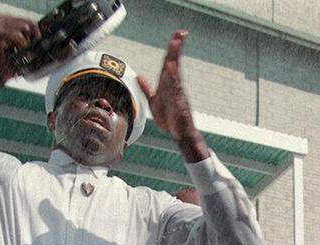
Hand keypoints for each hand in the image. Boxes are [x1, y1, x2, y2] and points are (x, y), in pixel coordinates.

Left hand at [137, 31, 208, 161]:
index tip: (177, 35)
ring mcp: (178, 94)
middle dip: (176, 49)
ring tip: (175, 46)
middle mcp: (175, 86)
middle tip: (180, 34)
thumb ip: (146, 88)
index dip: (172, 49)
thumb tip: (139, 76)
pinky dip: (173, 79)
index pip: (169, 63)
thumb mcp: (154, 101)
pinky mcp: (179, 104)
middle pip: (174, 64)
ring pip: (175, 74)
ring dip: (174, 58)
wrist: (180, 135)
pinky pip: (175, 89)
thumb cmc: (169, 119)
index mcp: (168, 84)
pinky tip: (171, 69)